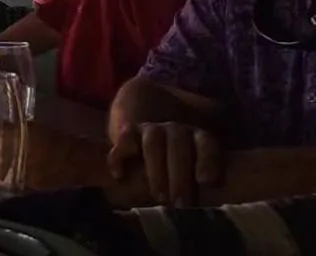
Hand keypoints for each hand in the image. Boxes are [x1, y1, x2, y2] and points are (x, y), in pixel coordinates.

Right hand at [107, 121, 221, 205]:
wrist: (152, 140)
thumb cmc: (182, 168)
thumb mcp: (199, 169)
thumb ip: (204, 181)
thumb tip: (215, 205)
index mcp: (198, 137)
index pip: (206, 143)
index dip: (206, 160)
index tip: (206, 182)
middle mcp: (176, 130)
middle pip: (178, 144)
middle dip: (180, 175)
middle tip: (181, 203)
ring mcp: (151, 129)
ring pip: (153, 142)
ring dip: (156, 170)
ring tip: (159, 197)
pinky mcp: (128, 133)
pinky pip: (123, 140)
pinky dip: (119, 157)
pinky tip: (120, 176)